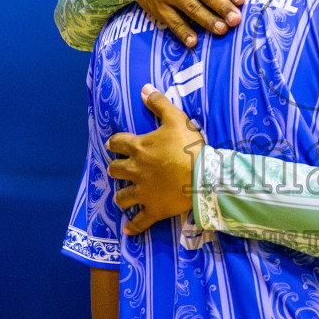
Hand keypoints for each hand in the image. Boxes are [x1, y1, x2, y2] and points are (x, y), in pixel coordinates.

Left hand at [107, 85, 204, 233]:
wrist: (204, 176)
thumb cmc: (190, 146)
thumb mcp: (176, 119)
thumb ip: (159, 103)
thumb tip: (144, 88)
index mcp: (139, 148)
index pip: (116, 143)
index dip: (114, 143)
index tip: (115, 145)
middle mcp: (135, 170)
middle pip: (115, 170)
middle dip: (116, 169)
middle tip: (121, 169)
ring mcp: (143, 192)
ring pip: (122, 197)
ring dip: (122, 196)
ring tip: (124, 197)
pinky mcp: (153, 209)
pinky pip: (139, 221)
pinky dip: (133, 227)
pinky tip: (128, 230)